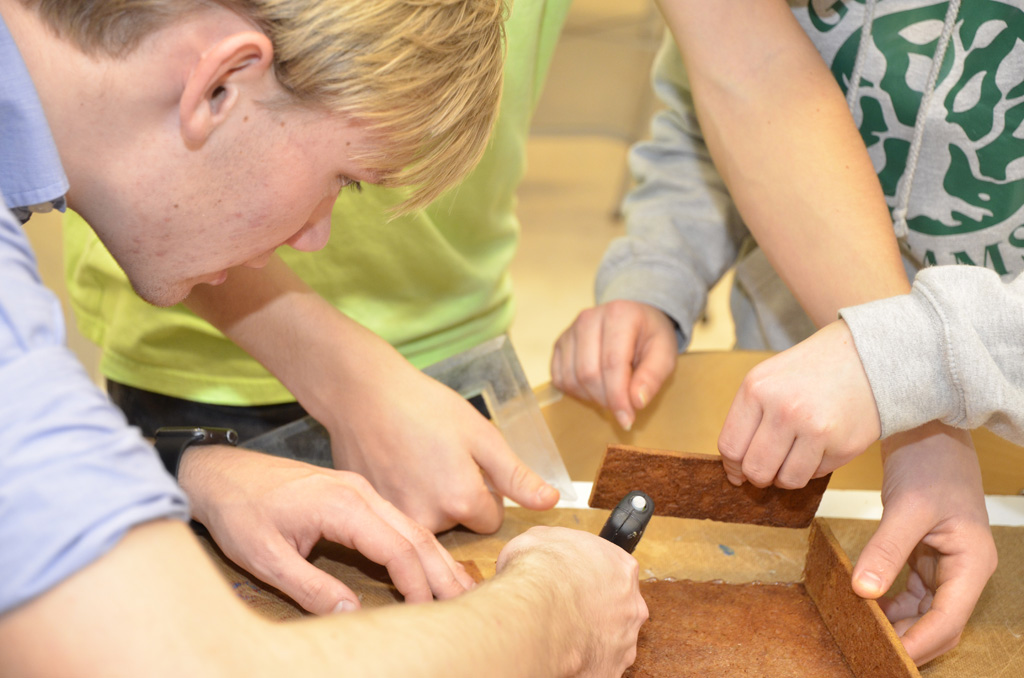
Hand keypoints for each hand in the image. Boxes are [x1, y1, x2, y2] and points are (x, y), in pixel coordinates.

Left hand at [178, 446, 477, 613]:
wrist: (219, 472)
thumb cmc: (239, 511)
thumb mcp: (265, 556)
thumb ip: (310, 587)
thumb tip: (352, 613)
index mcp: (342, 505)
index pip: (396, 547)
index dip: (416, 583)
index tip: (429, 613)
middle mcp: (360, 493)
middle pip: (414, 534)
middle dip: (442, 571)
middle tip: (468, 603)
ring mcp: (359, 490)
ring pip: (410, 526)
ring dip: (436, 557)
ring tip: (461, 587)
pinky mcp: (354, 493)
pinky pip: (396, 520)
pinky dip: (418, 544)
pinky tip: (429, 562)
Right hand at [326, 355, 558, 533]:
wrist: (363, 393)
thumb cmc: (425, 407)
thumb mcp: (482, 435)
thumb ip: (516, 476)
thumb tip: (552, 503)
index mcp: (462, 502)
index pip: (491, 520)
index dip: (485, 492)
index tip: (466, 465)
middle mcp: (429, 522)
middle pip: (460, 525)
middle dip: (457, 499)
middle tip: (438, 458)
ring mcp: (397, 520)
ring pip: (432, 523)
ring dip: (430, 500)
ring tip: (415, 461)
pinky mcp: (373, 514)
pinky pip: (403, 516)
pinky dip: (404, 498)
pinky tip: (396, 467)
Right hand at [497, 527, 647, 676]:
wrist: (534, 608)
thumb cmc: (540, 570)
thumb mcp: (540, 538)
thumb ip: (553, 546)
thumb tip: (538, 553)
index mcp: (622, 568)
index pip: (613, 573)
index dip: (590, 578)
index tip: (572, 582)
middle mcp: (631, 605)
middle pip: (618, 609)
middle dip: (595, 611)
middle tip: (567, 611)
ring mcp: (624, 640)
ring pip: (610, 641)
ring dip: (590, 638)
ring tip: (560, 636)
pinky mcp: (609, 668)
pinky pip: (597, 666)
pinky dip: (582, 664)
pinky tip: (562, 656)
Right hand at [551, 300, 677, 430]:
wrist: (635, 318)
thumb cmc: (650, 337)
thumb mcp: (665, 354)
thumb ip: (653, 376)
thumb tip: (636, 402)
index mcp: (619, 315)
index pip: (612, 364)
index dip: (618, 397)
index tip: (627, 421)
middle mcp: (589, 318)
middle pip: (588, 373)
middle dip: (605, 399)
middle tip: (623, 407)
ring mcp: (570, 330)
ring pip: (571, 378)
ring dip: (591, 397)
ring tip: (611, 394)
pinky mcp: (560, 343)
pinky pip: (559, 378)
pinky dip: (576, 392)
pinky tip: (595, 388)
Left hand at [717, 319, 879, 487]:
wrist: (867, 357)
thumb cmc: (811, 370)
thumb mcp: (768, 378)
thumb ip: (747, 418)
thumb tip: (734, 468)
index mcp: (757, 389)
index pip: (730, 446)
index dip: (732, 466)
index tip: (737, 473)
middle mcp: (784, 409)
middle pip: (755, 469)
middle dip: (758, 477)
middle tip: (767, 470)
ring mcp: (815, 429)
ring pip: (786, 480)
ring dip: (786, 477)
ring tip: (793, 458)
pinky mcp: (843, 446)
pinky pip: (815, 475)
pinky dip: (813, 468)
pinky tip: (819, 446)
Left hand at [851, 422, 996, 665]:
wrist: (927, 432)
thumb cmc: (929, 462)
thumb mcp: (907, 507)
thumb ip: (886, 550)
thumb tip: (863, 592)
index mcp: (972, 563)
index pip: (948, 620)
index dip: (918, 643)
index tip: (885, 655)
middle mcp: (963, 570)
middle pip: (940, 624)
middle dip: (908, 641)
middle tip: (868, 653)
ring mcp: (945, 565)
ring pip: (923, 611)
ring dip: (896, 625)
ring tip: (861, 636)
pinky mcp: (925, 556)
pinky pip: (909, 592)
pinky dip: (889, 603)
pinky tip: (863, 608)